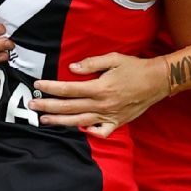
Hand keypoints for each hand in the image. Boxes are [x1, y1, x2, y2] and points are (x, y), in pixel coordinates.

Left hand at [30, 53, 166, 137]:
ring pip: (79, 121)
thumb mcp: (115, 58)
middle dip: (48, 106)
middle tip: (32, 104)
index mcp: (100, 88)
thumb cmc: (136, 67)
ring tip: (44, 120)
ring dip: (59, 121)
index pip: (69, 89)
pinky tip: (78, 128)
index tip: (38, 85)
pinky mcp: (117, 122)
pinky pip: (100, 132)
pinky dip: (89, 132)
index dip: (51, 87)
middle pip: (69, 107)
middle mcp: (103, 104)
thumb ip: (92, 63)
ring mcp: (110, 116)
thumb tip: (72, 68)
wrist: (158, 81)